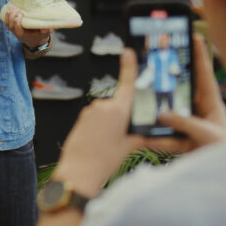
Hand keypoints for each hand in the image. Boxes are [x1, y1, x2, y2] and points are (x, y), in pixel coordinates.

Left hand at [3, 6, 51, 48]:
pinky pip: (6, 21)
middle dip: (12, 15)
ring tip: (13, 6)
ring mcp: (13, 30)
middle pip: (10, 24)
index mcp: (22, 35)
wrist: (34, 40)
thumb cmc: (40, 36)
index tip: (22, 14)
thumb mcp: (44, 34)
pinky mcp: (12, 27)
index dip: (17, 20)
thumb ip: (46, 31)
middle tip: (17, 8)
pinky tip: (10, 8)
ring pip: (7, 22)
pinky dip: (7, 15)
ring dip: (9, 14)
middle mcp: (16, 33)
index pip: (17, 27)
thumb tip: (46, 28)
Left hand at [52, 49, 143, 198]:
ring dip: (111, 124)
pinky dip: (100, 127)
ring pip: (107, 113)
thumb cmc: (105, 161)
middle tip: (123, 137)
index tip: (127, 52)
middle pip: (119, 104)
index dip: (129, 67)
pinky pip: (96, 118)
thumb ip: (140, 134)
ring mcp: (90, 111)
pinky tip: (99, 143)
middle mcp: (103, 106)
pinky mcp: (81, 118)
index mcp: (118, 109)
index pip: (127, 84)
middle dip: (123, 116)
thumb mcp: (130, 147)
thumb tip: (146, 131)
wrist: (79, 172)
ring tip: (108, 145)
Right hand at [144, 34, 225, 152]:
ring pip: (170, 114)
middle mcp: (200, 112)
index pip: (204, 74)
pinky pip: (166, 138)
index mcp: (212, 103)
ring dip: (158, 113)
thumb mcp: (207, 133)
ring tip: (144, 106)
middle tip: (154, 66)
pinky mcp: (184, 142)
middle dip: (168, 81)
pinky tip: (146, 138)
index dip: (199, 54)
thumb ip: (185, 123)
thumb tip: (163, 115)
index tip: (193, 35)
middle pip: (181, 91)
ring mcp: (191, 126)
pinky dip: (156, 139)